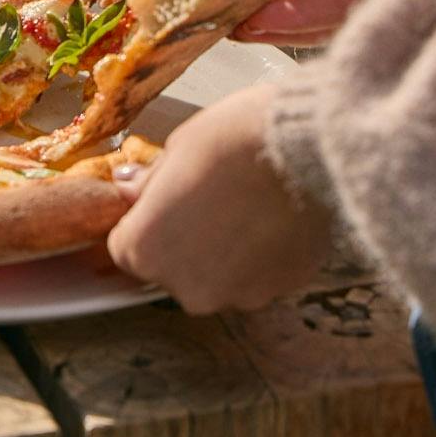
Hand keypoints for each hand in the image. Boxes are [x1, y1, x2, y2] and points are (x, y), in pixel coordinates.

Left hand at [107, 84, 332, 313]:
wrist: (307, 148)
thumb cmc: (233, 141)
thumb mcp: (176, 148)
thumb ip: (149, 181)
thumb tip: (129, 186)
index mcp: (145, 250)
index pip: (127, 245)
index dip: (146, 219)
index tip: (165, 198)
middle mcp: (186, 287)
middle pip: (174, 267)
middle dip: (186, 238)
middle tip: (210, 197)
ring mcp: (237, 295)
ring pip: (220, 275)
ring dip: (226, 250)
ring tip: (247, 206)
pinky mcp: (280, 291)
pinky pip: (260, 275)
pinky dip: (262, 254)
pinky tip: (274, 217)